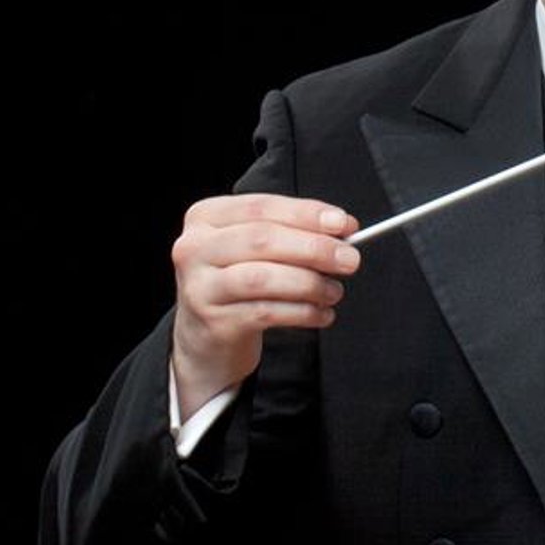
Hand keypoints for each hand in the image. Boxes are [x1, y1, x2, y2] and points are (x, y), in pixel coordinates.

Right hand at [170, 193, 359, 417]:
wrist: (205, 336)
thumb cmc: (237, 283)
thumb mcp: (252, 250)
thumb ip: (291, 233)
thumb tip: (342, 229)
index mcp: (206, 217)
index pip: (262, 207)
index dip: (307, 214)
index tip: (344, 224)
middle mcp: (195, 248)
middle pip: (262, 239)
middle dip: (314, 248)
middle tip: (350, 259)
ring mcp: (200, 286)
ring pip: (263, 278)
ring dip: (309, 284)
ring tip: (334, 291)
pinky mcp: (214, 322)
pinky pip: (266, 312)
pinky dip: (302, 312)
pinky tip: (321, 314)